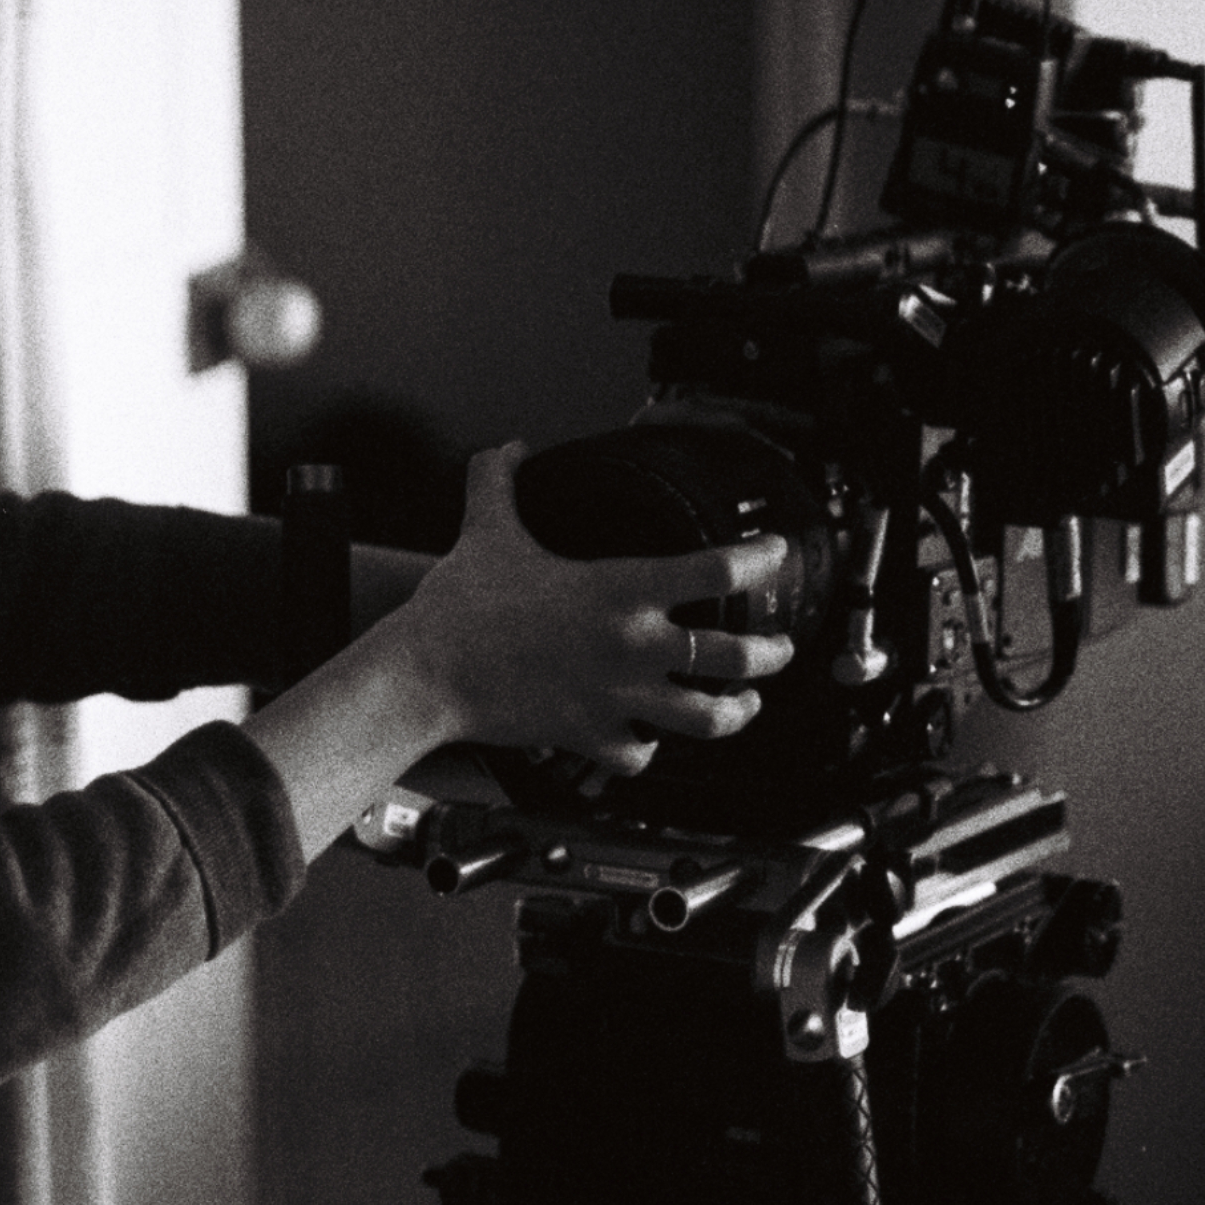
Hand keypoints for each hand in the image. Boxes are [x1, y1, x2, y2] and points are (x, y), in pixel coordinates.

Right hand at [380, 441, 793, 776]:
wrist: (426, 676)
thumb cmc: (459, 608)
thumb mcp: (485, 530)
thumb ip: (500, 481)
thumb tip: (508, 449)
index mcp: (620, 590)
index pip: (718, 570)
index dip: (760, 557)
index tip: (773, 552)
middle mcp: (633, 647)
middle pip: (737, 656)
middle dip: (772, 652)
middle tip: (779, 647)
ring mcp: (618, 697)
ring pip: (709, 717)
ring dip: (736, 711)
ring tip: (746, 704)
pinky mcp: (591, 737)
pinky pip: (641, 755)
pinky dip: (650, 750)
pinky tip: (651, 741)